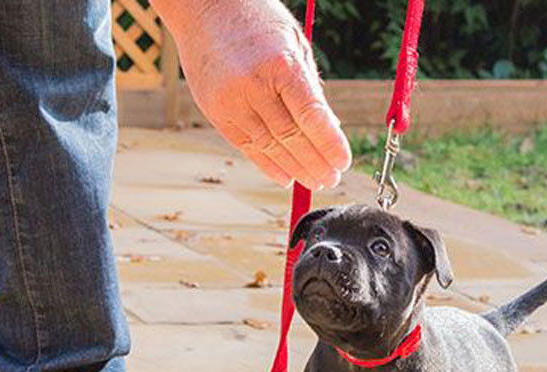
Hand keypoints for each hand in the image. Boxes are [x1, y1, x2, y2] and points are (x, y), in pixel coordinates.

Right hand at [155, 0, 351, 188]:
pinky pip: (245, 146)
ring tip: (314, 180)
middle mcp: (253, 86)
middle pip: (290, 137)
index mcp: (279, 64)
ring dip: (294, 168)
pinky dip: (267, 164)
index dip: (329, 144)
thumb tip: (329, 128)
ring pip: (268, 146)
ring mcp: (230, 101)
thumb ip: (309, 85)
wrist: (204, 8)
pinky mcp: (215, 112)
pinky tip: (285, 176)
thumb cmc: (257, 20)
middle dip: (315, 162)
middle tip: (332, 178)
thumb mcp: (293, 43)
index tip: (343, 162)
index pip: (311, 115)